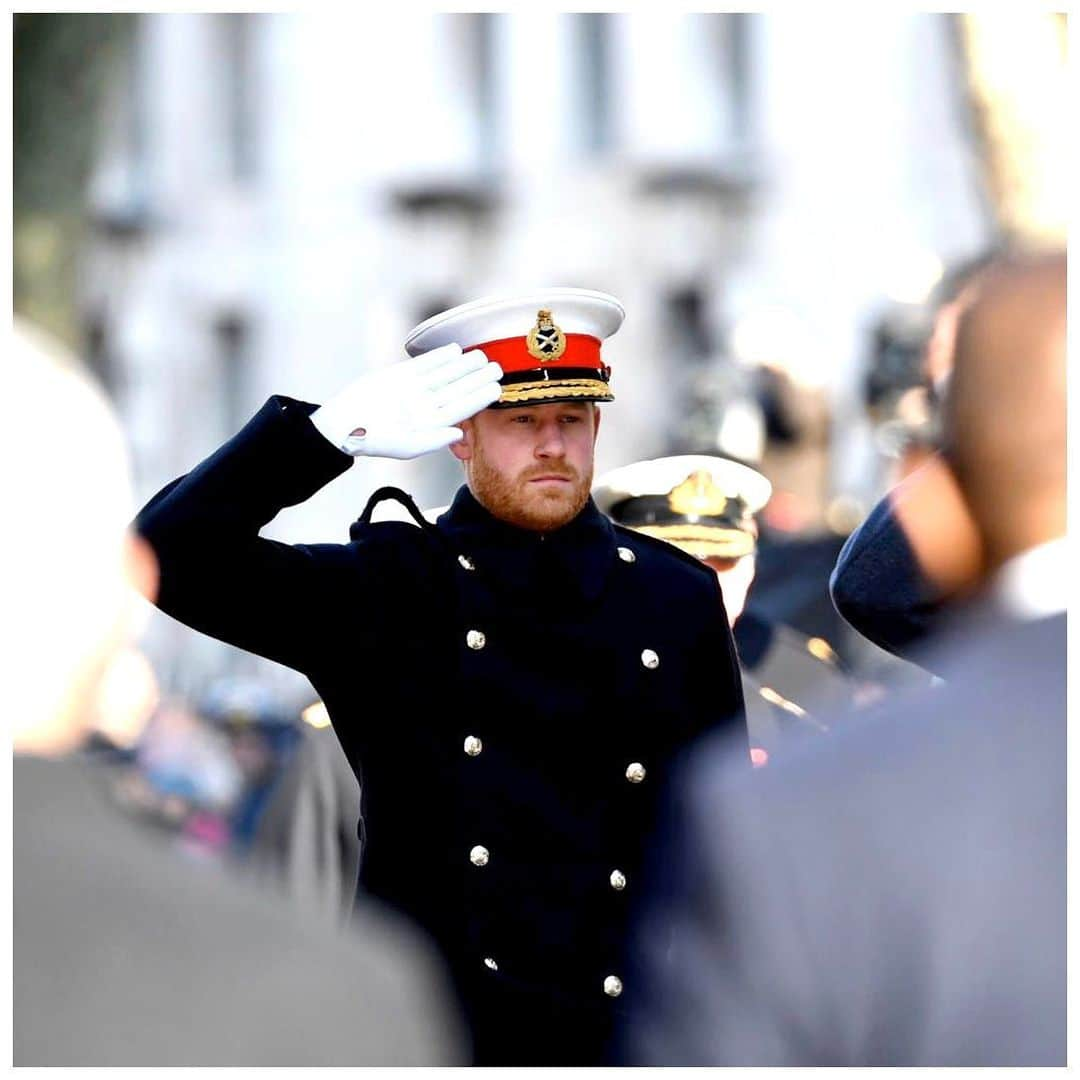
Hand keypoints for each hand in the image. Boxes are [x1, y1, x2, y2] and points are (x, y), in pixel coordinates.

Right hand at [311, 344, 502, 458]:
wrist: (343, 423)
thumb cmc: (373, 440)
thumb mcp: (406, 445)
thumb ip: (434, 439)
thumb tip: (459, 433)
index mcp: (430, 423)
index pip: (461, 408)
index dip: (479, 398)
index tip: (496, 388)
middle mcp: (425, 405)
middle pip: (457, 389)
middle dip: (476, 378)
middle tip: (497, 367)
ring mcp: (414, 389)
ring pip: (444, 374)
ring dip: (462, 365)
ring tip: (480, 356)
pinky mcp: (399, 375)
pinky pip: (423, 364)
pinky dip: (438, 356)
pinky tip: (454, 350)